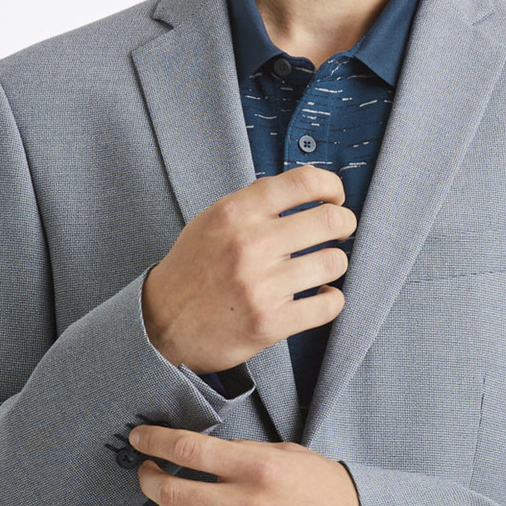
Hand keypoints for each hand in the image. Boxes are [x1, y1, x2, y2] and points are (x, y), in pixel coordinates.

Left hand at [131, 424, 365, 505]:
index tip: (139, 437)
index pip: (188, 449)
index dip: (154, 440)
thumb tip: (202, 451)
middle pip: (171, 491)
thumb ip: (248, 452)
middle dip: (149, 479)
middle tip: (148, 473)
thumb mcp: (295, 457)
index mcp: (261, 468)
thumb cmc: (334, 496)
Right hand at [141, 166, 356, 373]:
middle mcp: (250, 244)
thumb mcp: (212, 221)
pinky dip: (331, 299)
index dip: (331, 185)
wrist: (161, 323)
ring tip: (323, 266)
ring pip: (333, 262)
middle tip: (341, 229)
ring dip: (335, 263)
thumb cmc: (192, 270)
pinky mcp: (271, 322)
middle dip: (344, 223)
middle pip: (329, 220)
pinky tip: (320, 295)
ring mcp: (261, 285)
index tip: (335, 196)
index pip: (303, 182)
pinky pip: (328, 304)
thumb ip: (254, 203)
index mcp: (236, 212)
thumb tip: (306, 189)